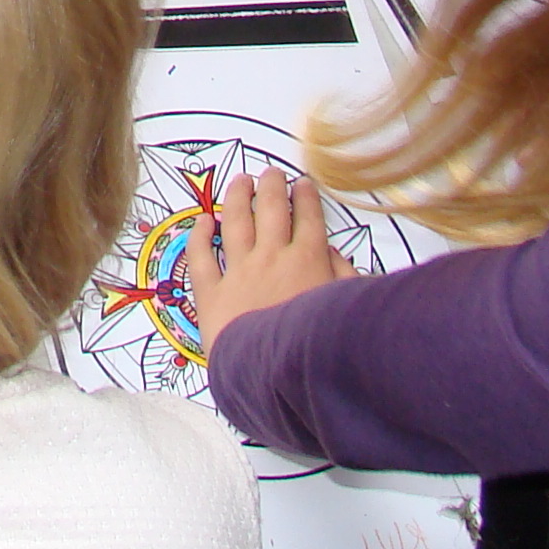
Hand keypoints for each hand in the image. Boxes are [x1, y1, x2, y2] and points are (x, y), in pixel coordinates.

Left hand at [182, 166, 352, 351]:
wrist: (278, 375)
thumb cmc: (319, 347)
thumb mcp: (348, 308)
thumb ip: (344, 277)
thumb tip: (333, 254)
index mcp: (310, 261)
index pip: (308, 218)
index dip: (305, 197)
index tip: (302, 184)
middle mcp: (274, 257)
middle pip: (272, 210)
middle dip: (273, 186)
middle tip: (271, 173)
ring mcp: (240, 272)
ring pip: (237, 222)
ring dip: (239, 197)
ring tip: (241, 181)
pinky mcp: (212, 292)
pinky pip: (202, 256)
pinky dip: (200, 235)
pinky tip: (203, 219)